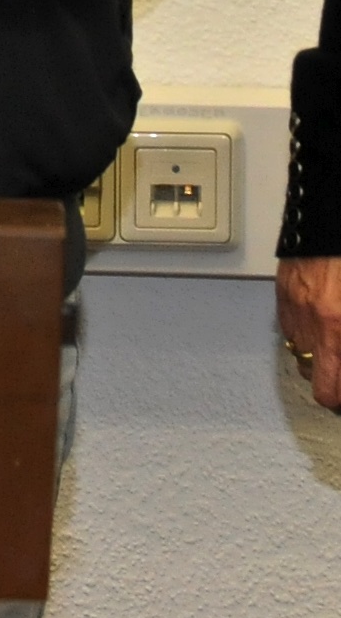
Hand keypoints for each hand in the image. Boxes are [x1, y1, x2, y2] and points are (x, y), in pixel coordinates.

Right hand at [277, 256, 340, 409]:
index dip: (338, 398)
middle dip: (331, 380)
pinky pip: (291, 328)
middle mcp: (312, 323)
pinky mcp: (282, 292)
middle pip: (313, 379)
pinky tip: (321, 321)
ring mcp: (293, 307)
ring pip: (300, 355)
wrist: (331, 219)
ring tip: (334, 345)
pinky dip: (305, 333)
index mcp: (337, 328)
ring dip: (317, 357)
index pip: (330, 390)